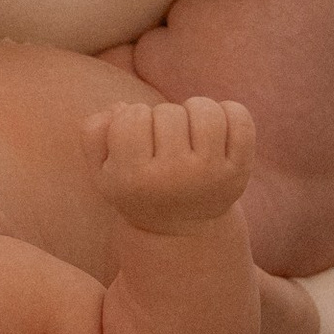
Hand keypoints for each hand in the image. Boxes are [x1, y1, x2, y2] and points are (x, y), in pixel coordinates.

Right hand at [84, 95, 255, 233]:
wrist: (183, 227)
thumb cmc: (139, 188)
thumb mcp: (102, 171)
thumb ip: (93, 134)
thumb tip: (121, 107)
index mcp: (133, 179)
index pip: (130, 115)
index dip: (132, 117)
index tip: (137, 138)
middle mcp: (173, 178)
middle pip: (167, 112)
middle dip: (162, 117)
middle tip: (164, 141)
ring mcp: (210, 174)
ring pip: (205, 110)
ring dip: (194, 110)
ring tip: (189, 129)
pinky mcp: (239, 170)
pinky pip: (239, 117)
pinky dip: (230, 111)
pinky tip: (217, 128)